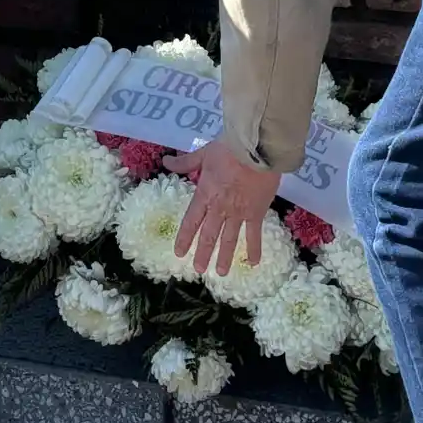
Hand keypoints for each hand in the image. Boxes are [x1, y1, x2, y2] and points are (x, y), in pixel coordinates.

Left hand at [165, 139, 280, 277]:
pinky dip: (254, 248)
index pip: (191, 221)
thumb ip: (185, 163)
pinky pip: (254, 234)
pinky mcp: (256, 213)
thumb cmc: (228, 149)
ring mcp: (238, 213)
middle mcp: (219, 208)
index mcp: (205, 195)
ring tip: (221, 273)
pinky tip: (253, 262)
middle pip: (209, 235)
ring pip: (229, 239)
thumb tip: (166, 161)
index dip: (184, 238)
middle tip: (199, 269)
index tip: (179, 253)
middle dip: (203, 253)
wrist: (255, 149)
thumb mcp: (203, 154)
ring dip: (225, 257)